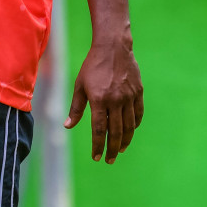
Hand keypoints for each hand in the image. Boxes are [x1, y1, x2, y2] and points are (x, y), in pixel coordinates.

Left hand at [64, 34, 143, 163]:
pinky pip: (138, 114)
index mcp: (99, 99)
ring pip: (129, 126)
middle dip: (112, 149)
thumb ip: (76, 108)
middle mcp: (116, 100)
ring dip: (125, 141)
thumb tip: (67, 126)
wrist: (113, 47)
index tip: (96, 157)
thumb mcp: (80, 85)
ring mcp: (129, 96)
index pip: (99, 130)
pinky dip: (134, 125)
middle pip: (116, 132)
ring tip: (120, 150)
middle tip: (109, 160)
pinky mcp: (138, 92)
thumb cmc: (92, 66)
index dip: (98, 145)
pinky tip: (129, 132)